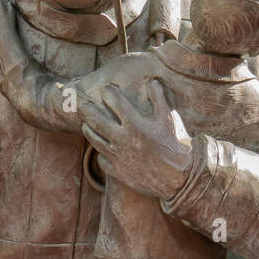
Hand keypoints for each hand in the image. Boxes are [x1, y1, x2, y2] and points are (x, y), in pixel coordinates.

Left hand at [77, 78, 193, 200]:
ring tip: (85, 125)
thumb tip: (152, 81)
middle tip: (81, 105)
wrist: (177, 176)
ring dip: (88, 130)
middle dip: (87, 110)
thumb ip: (158, 99)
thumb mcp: (168, 119)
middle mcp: (123, 139)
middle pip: (96, 121)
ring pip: (95, 140)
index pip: (115, 102)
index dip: (108, 93)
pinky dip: (101, 153)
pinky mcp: (118, 171)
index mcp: (135, 124)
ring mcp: (118, 156)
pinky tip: (102, 149)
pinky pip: (102, 160)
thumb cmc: (174, 144)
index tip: (105, 90)